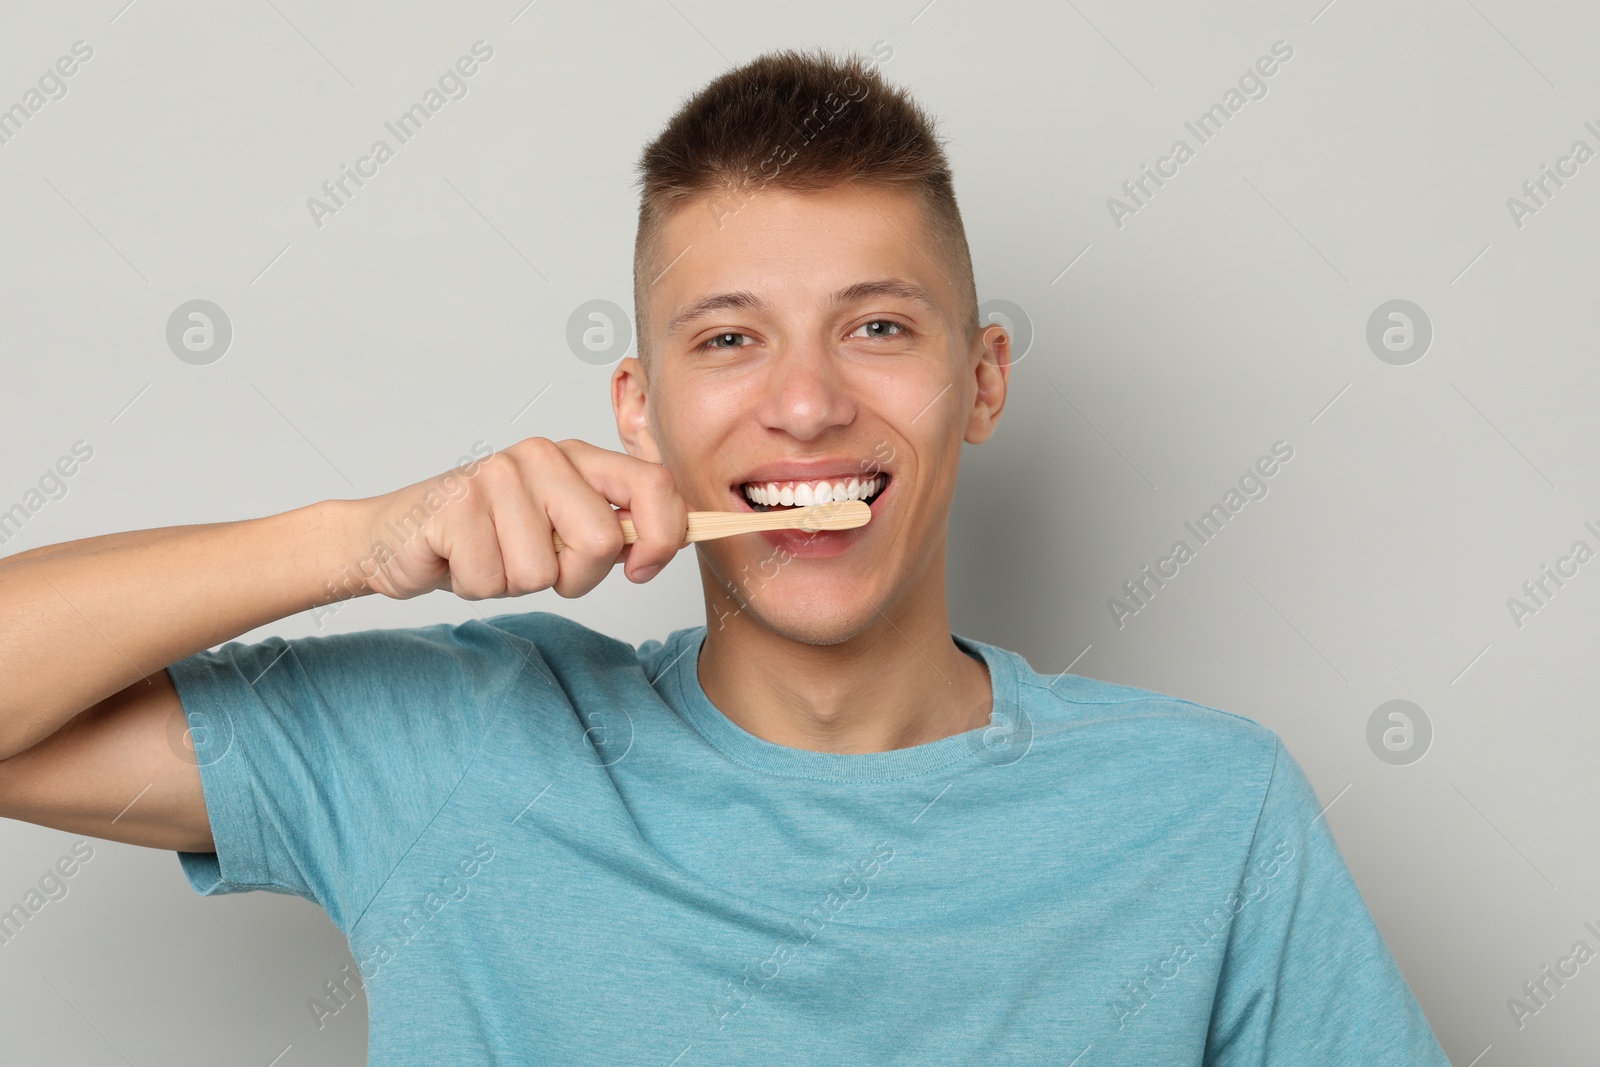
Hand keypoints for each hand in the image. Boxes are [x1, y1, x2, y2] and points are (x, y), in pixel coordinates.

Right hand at [343, 438, 687, 599]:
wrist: (398, 537)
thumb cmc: (488, 538)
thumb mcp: (562, 531)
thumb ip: (615, 528)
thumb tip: (672, 542)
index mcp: (577, 457)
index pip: (653, 484)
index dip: (663, 537)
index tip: (641, 568)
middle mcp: (540, 456)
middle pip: (602, 542)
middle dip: (575, 576)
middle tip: (537, 565)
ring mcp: (496, 477)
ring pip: (543, 572)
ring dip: (515, 584)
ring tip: (492, 557)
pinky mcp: (455, 506)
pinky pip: (493, 581)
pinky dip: (478, 587)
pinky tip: (460, 559)